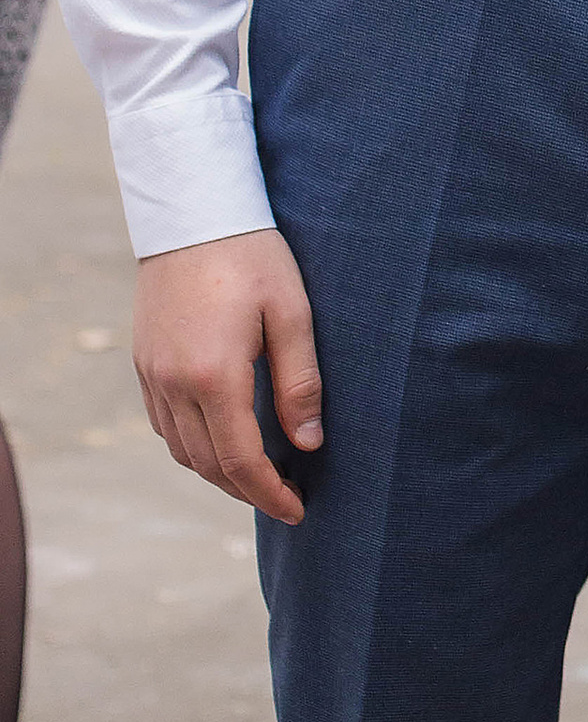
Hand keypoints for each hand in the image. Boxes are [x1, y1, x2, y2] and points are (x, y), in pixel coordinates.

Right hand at [134, 228, 323, 525]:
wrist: (192, 210)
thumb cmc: (252, 256)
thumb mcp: (292, 312)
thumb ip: (300, 382)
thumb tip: (309, 444)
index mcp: (215, 376)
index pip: (241, 461)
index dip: (270, 494)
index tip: (298, 511)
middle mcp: (174, 383)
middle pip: (208, 465)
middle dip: (247, 491)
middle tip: (286, 499)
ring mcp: (152, 374)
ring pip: (182, 449)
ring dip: (218, 472)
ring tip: (259, 476)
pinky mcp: (144, 362)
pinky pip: (165, 424)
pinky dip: (193, 445)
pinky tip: (222, 438)